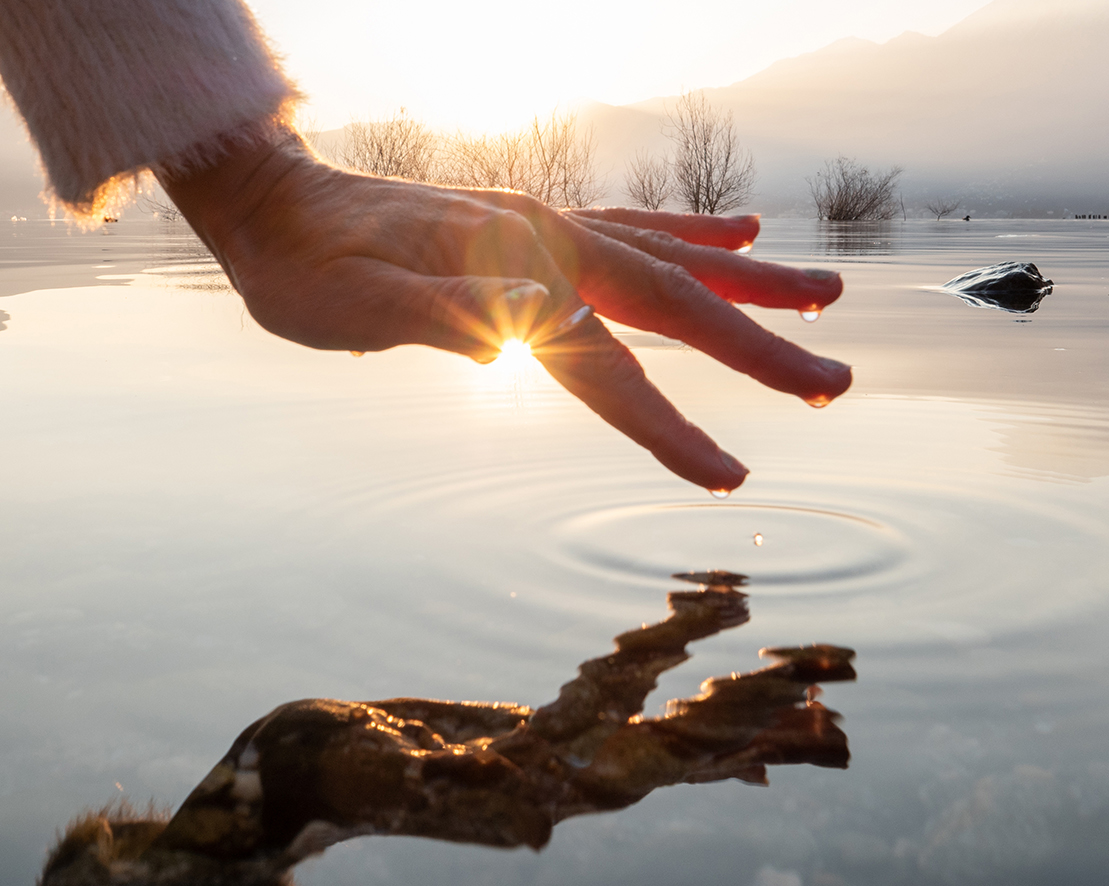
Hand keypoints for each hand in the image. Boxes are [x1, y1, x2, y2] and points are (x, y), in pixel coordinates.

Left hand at [159, 127, 850, 491]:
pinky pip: (636, 229)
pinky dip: (693, 234)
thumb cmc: (304, 271)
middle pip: (672, 303)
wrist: (272, 207)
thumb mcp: (352, 304)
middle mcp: (545, 241)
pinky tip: (742, 228)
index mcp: (512, 273)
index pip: (607, 366)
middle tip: (836, 384)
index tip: (729, 477)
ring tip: (827, 297)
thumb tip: (521, 332)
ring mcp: (546, 227)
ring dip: (752, 284)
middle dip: (758, 349)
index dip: (668, 427)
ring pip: (671, 259)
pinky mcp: (536, 225)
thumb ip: (436, 313)